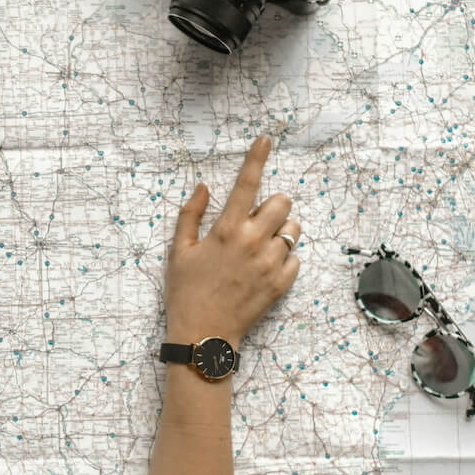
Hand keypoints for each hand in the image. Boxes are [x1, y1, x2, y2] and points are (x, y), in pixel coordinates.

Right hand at [165, 135, 300, 349]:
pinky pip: (295, 259)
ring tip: (260, 245)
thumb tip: (204, 186)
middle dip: (272, 205)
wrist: (203, 335)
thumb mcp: (179, 250)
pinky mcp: (281, 284)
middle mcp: (252, 242)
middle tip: (255, 219)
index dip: (257, 157)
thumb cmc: (185, 291)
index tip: (267, 139)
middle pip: (282, 203)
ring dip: (280, 231)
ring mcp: (270, 264)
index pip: (247, 184)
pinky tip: (263, 268)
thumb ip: (190, 214)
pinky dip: (283, 258)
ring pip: (293, 230)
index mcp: (226, 230)